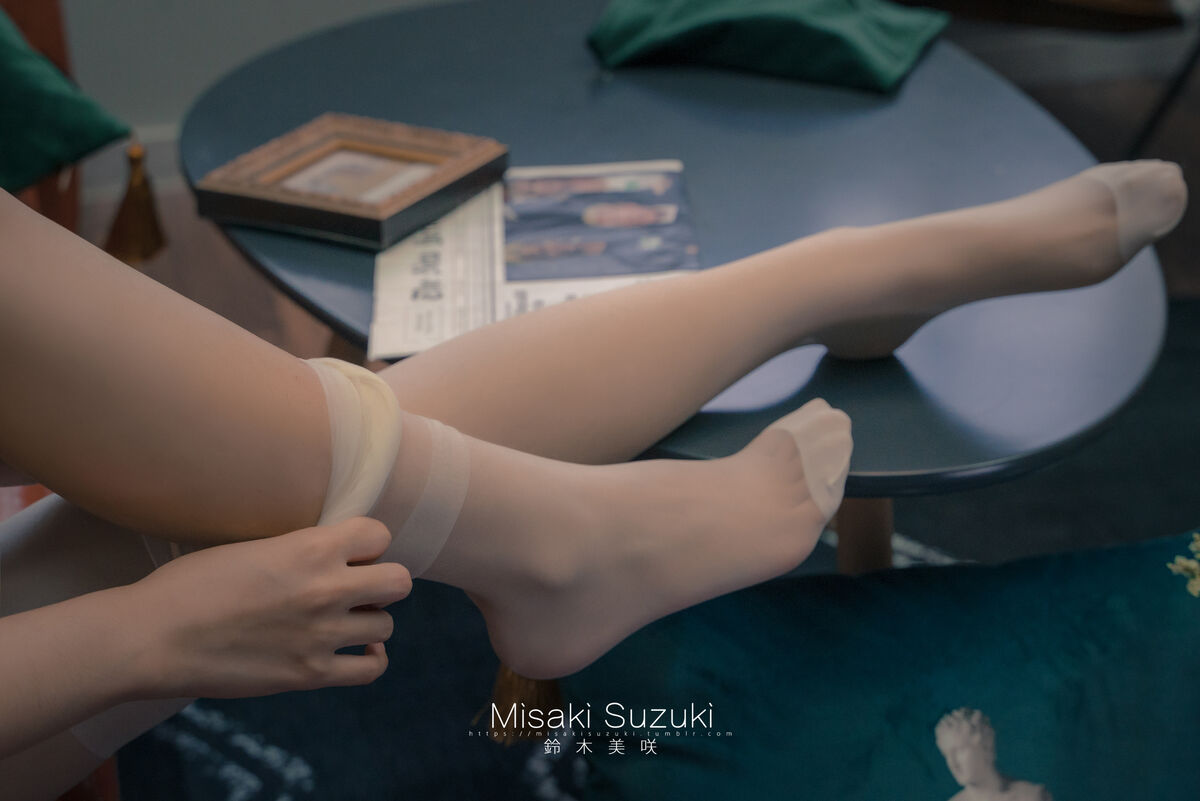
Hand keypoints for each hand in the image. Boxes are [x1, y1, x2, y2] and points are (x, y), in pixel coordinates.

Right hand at [123, 517, 409, 698]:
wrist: (153, 637)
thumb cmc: (189, 585)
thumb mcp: (253, 547)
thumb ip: (300, 550)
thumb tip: (328, 555)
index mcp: (310, 548)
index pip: (379, 534)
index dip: (367, 543)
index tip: (350, 553)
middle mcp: (327, 590)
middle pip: (398, 581)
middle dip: (381, 582)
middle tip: (355, 588)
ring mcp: (322, 636)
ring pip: (386, 625)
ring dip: (369, 622)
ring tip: (343, 622)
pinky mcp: (310, 674)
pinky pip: (371, 669)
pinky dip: (370, 659)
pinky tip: (355, 651)